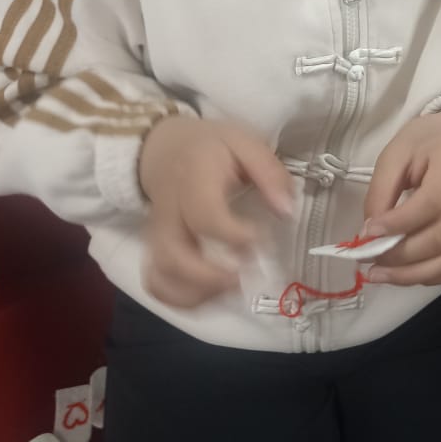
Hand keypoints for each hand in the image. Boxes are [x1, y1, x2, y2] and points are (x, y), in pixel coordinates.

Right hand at [138, 117, 296, 307]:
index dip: (234, 236)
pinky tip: (209, 295)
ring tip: (230, 290)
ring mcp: (157, 233)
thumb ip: (269, 174)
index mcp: (193, 180)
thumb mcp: (245, 143)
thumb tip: (286, 211)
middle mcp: (169, 211)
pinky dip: (179, 298)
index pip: (205, 216)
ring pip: (161, 275)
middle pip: (174, 255)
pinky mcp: (154, 247)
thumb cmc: (210, 147)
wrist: (163, 147)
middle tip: (243, 276)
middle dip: (209, 277)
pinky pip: (155, 281)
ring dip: (196, 293)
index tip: (260, 238)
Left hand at [362, 111, 440, 285]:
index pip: (433, 201)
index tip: (368, 232)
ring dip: (413, 274)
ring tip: (380, 275)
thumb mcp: (395, 153)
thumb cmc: (426, 141)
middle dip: (401, 256)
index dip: (400, 223)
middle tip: (369, 260)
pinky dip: (433, 276)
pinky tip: (407, 274)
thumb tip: (370, 233)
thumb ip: (381, 191)